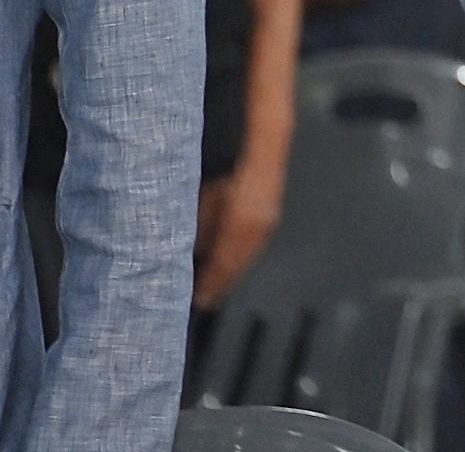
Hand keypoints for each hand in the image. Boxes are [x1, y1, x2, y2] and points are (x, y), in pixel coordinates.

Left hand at [193, 162, 284, 307]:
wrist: (262, 164)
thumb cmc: (231, 179)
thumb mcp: (208, 201)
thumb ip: (202, 228)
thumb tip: (195, 251)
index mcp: (237, 225)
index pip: (221, 261)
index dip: (210, 281)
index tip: (198, 298)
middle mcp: (254, 231)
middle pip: (234, 266)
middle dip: (219, 285)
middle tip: (205, 301)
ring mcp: (265, 230)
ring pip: (246, 261)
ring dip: (231, 277)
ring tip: (217, 291)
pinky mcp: (269, 227)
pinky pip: (253, 252)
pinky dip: (241, 265)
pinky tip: (233, 271)